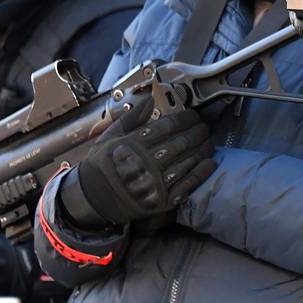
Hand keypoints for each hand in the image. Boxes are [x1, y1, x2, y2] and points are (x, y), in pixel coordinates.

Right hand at [61, 104, 215, 228]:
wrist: (91, 200)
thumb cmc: (101, 166)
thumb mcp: (109, 138)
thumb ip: (131, 119)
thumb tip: (149, 100)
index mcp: (132, 146)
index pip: (166, 127)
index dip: (184, 119)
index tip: (193, 115)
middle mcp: (145, 164)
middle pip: (180, 143)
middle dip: (197, 132)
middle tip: (205, 126)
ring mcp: (154, 184)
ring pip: (186, 162)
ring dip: (202, 150)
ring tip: (209, 141)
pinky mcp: (161, 201)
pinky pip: (187, 185)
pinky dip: (201, 172)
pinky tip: (210, 162)